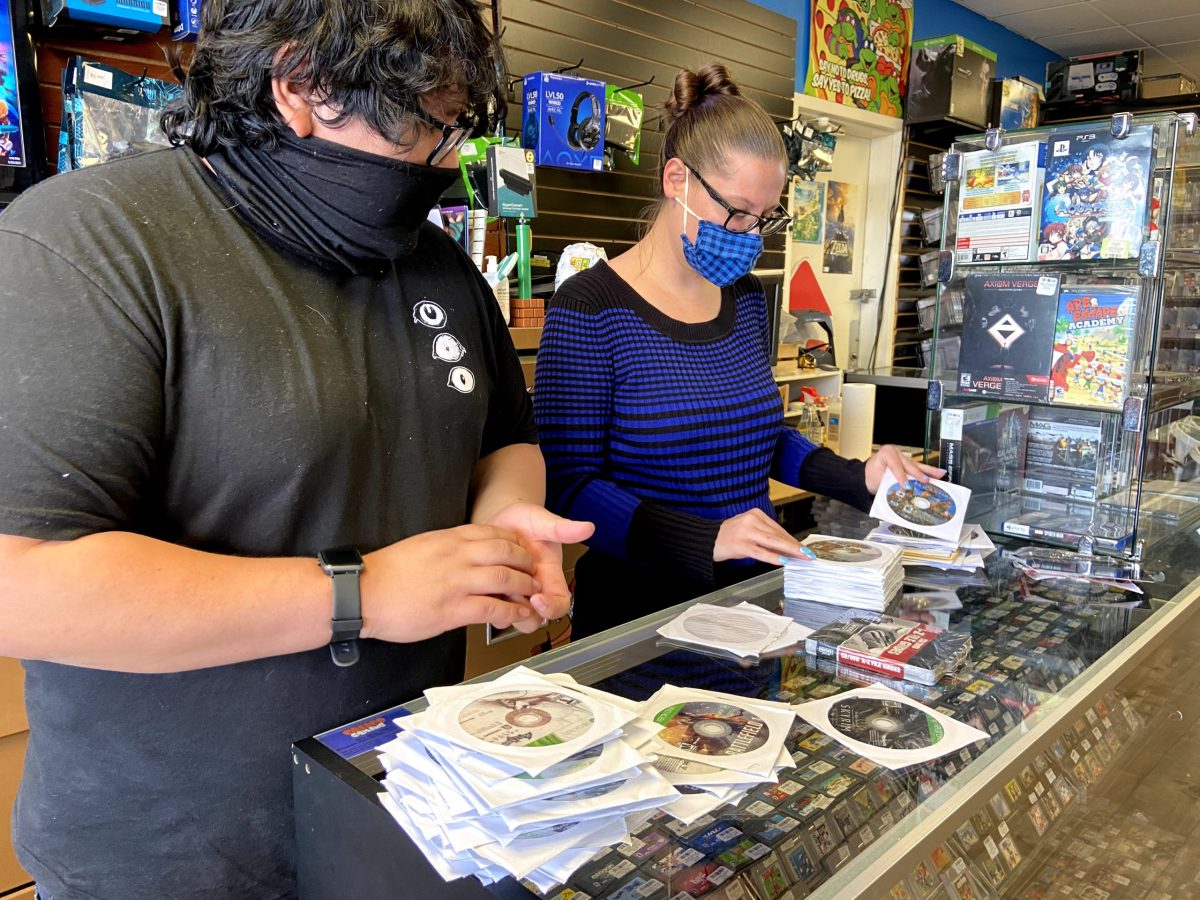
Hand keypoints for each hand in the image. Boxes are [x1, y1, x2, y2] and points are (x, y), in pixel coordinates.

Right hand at [360, 524, 547, 642]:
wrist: (363, 593)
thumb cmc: (387, 574)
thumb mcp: (421, 547)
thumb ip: (446, 549)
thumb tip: (463, 556)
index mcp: (448, 539)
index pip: (492, 532)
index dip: (514, 541)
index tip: (523, 548)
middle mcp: (457, 556)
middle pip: (506, 552)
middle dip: (526, 561)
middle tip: (535, 571)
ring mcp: (457, 582)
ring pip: (506, 579)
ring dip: (525, 587)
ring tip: (534, 594)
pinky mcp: (453, 609)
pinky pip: (494, 608)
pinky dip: (513, 612)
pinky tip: (520, 616)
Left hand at [486, 502, 593, 632]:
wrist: (500, 519)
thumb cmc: (525, 522)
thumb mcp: (543, 521)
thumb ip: (562, 529)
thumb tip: (587, 527)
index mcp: (550, 578)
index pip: (559, 605)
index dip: (551, 608)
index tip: (538, 597)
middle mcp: (532, 590)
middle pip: (534, 620)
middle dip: (523, 613)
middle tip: (511, 593)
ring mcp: (512, 594)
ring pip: (510, 618)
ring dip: (502, 607)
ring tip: (495, 583)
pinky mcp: (492, 593)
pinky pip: (489, 609)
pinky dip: (484, 599)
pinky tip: (482, 580)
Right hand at [714, 508, 803, 565]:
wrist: (707, 539)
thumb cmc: (729, 536)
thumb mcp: (748, 531)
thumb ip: (766, 537)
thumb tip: (786, 550)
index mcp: (755, 514)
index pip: (778, 529)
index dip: (792, 540)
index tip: (804, 548)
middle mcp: (751, 520)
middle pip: (778, 535)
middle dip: (795, 546)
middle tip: (809, 554)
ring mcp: (745, 532)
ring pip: (772, 542)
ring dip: (789, 551)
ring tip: (801, 557)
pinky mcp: (740, 544)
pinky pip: (760, 552)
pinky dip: (772, 557)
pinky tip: (782, 561)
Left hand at [864, 445, 945, 493]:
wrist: (865, 476)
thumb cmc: (870, 477)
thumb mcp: (877, 480)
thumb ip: (890, 483)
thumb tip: (903, 490)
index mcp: (886, 453)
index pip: (895, 465)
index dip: (901, 476)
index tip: (906, 485)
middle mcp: (896, 453)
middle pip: (909, 464)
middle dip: (918, 474)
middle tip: (925, 481)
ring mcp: (902, 458)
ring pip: (917, 465)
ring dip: (930, 471)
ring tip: (940, 473)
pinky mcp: (907, 464)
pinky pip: (918, 469)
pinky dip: (928, 472)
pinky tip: (938, 474)